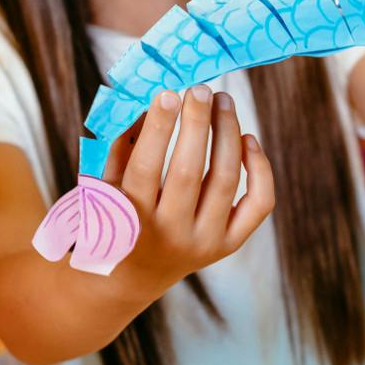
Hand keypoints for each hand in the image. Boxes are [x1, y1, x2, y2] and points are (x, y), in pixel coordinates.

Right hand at [102, 85, 273, 287]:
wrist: (134, 275)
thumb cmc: (115, 217)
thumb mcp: (105, 186)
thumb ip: (121, 145)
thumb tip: (150, 100)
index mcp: (132, 220)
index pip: (146, 168)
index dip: (159, 129)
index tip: (167, 93)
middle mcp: (171, 234)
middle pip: (190, 172)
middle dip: (197, 124)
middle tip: (200, 89)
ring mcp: (205, 242)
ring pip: (226, 180)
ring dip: (228, 133)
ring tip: (223, 100)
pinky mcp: (229, 244)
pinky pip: (258, 204)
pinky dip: (259, 168)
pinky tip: (247, 138)